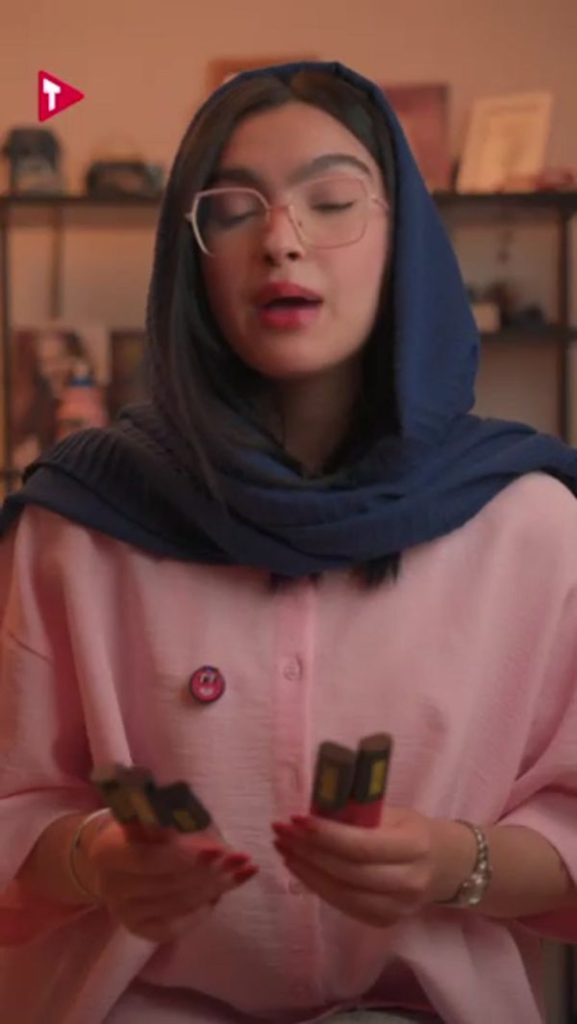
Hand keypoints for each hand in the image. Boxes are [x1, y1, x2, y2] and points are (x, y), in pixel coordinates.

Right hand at [82, 817, 257, 942]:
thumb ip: (169, 819)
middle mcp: (111, 887)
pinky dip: (202, 910)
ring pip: (178, 904)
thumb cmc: (139, 829)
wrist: (113, 861)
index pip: (150, 859)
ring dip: (215, 888)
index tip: (219, 849)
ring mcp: (124, 913)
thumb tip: (203, 825)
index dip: (186, 856)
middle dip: (211, 872)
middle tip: (242, 860)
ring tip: (242, 872)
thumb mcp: (148, 815)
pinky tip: (221, 894)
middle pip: (169, 884)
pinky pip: (176, 925)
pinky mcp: (138, 929)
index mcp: (107, 852)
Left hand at [272, 806, 475, 927]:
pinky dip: (318, 887)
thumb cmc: (411, 830)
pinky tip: (300, 868)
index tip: (296, 818)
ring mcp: (399, 907)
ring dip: (307, 871)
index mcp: (415, 844)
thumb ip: (359, 813)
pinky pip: (345, 906)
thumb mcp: (393, 813)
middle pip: (349, 872)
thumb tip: (314, 806)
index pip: (363, 845)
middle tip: (281, 831)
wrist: (445, 865)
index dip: (326, 834)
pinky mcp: (386, 921)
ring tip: (284, 848)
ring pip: (343, 893)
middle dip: (309, 851)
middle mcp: (409, 880)